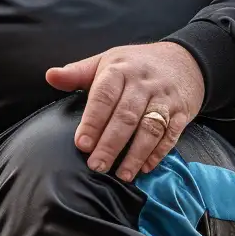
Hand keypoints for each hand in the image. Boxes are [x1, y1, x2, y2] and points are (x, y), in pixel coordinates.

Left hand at [47, 41, 205, 180]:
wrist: (184, 60)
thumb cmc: (136, 65)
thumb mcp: (106, 61)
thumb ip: (77, 73)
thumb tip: (50, 76)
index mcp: (120, 70)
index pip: (104, 96)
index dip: (93, 121)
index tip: (81, 144)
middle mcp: (143, 83)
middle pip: (126, 116)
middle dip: (111, 144)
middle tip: (97, 166)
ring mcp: (164, 98)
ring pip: (150, 128)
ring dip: (136, 153)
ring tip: (122, 175)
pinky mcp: (181, 112)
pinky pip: (171, 134)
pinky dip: (159, 153)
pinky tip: (145, 167)